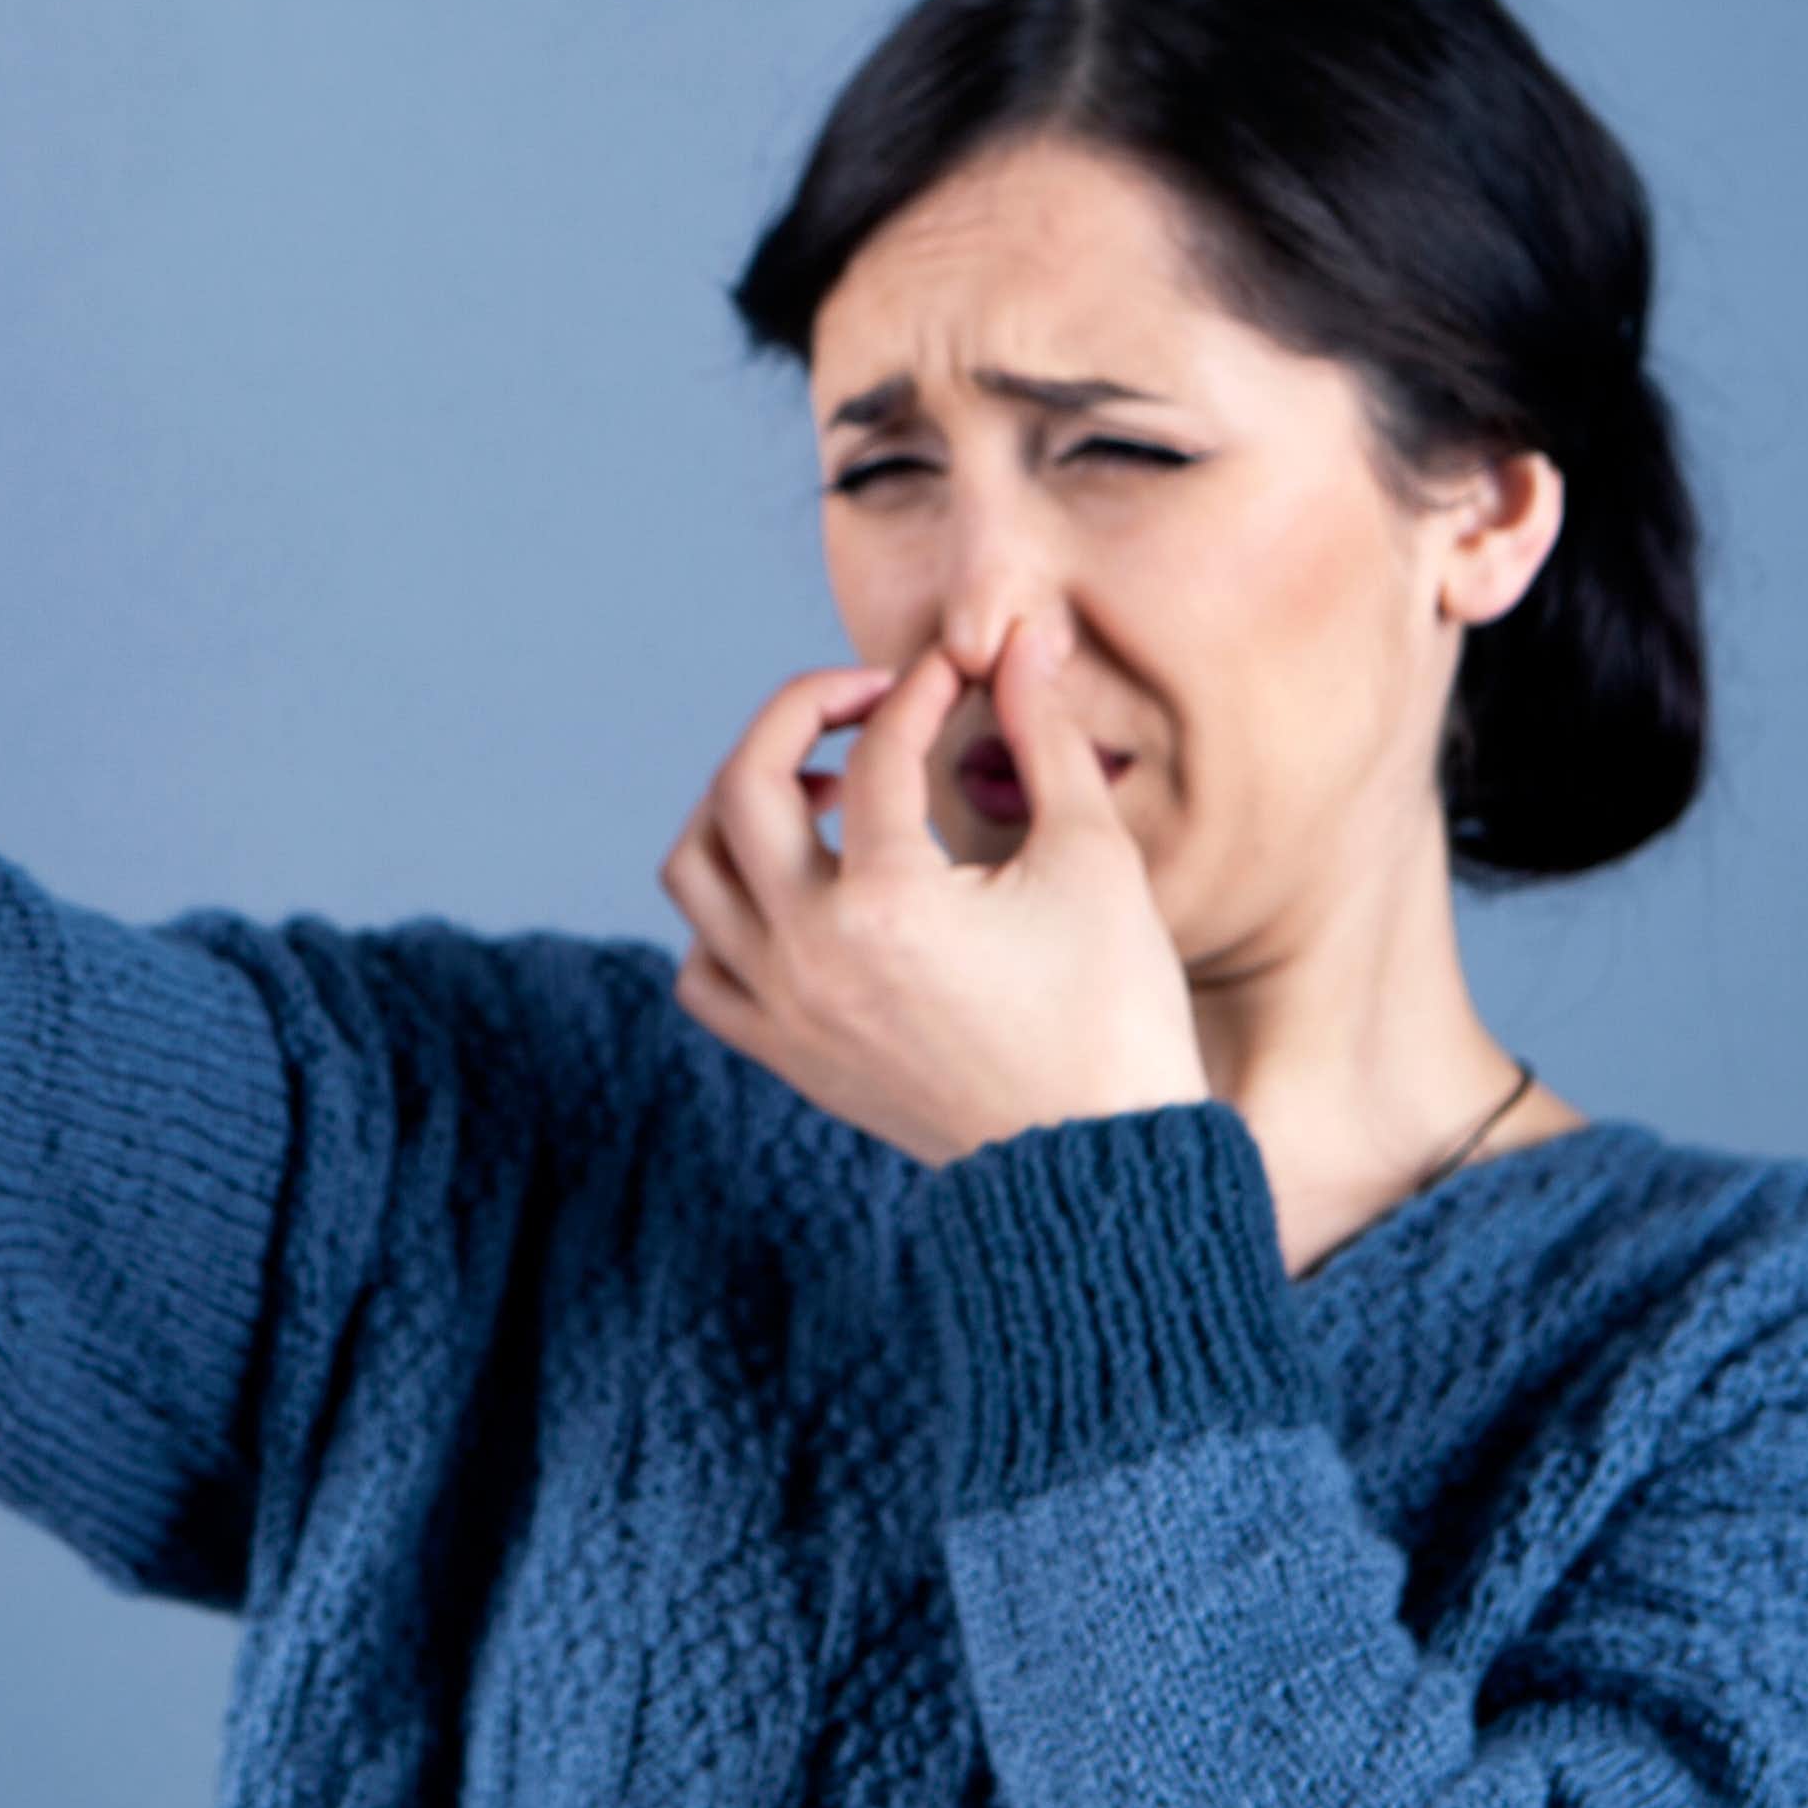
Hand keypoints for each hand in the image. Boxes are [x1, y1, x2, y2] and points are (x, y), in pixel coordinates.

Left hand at [656, 617, 1209, 1167]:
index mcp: (888, 903)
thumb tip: (1021, 640)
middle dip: (799, 714)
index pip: (877, 752)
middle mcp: (809, 954)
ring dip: (739, 807)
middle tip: (866, 701)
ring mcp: (784, 1009)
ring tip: (824, 794)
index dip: (919, 690)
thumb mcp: (1092, 860)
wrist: (1099, 1168)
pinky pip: (700, 969)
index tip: (956, 670)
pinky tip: (795, 892)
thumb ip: (1043, 736)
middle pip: (742, 786)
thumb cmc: (1113, 1014)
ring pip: (694, 872)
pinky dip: (723, 916)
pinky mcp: (784, 1054)